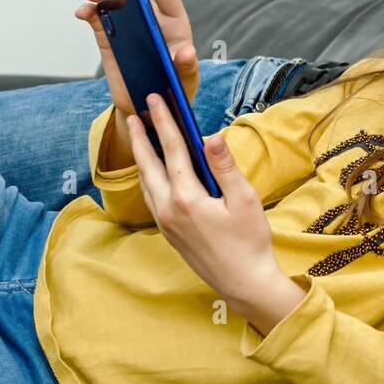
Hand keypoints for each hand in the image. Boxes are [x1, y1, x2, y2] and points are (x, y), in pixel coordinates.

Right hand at [73, 0, 199, 116]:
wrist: (148, 105)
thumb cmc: (174, 87)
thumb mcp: (185, 79)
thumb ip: (187, 66)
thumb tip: (187, 52)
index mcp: (173, 24)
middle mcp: (149, 18)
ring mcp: (127, 26)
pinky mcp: (108, 37)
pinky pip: (96, 18)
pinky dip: (87, 11)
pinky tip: (82, 12)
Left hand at [127, 94, 295, 324]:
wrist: (243, 283)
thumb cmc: (249, 242)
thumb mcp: (245, 200)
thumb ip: (225, 167)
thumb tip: (210, 136)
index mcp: (186, 198)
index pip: (173, 150)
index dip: (164, 122)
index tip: (154, 100)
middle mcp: (168, 209)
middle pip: (148, 164)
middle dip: (141, 137)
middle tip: (133, 114)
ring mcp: (165, 222)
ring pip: (145, 182)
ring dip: (141, 157)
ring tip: (138, 137)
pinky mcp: (169, 232)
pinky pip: (151, 197)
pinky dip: (148, 177)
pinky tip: (152, 171)